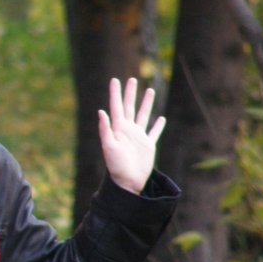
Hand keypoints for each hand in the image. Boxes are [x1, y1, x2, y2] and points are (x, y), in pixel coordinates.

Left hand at [98, 78, 165, 193]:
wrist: (127, 182)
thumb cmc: (116, 166)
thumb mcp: (108, 147)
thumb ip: (105, 129)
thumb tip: (101, 111)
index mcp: (118, 128)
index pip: (116, 106)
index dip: (115, 93)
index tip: (115, 80)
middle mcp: (128, 130)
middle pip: (129, 107)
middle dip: (130, 93)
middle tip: (132, 79)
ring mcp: (138, 137)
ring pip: (143, 115)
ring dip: (146, 103)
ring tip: (150, 90)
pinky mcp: (148, 145)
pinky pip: (154, 132)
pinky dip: (158, 125)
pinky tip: (161, 118)